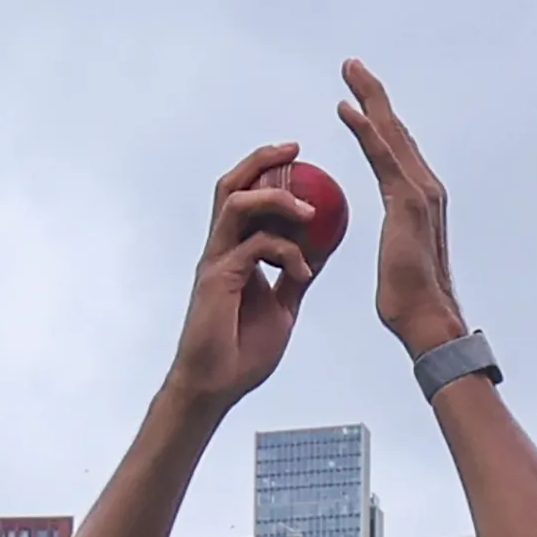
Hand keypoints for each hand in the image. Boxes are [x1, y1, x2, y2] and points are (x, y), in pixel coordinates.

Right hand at [168, 142, 328, 416]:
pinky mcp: (216, 280)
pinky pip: (254, 249)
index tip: (299, 157)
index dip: (268, 172)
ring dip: (275, 199)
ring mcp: (215, 262)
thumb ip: (295, 274)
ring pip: (236, 205)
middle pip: (232, 186)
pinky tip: (304, 274)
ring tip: (310, 212)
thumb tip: (321, 249)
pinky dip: (285, 253)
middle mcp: (220, 249)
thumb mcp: (282, 307)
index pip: (246, 198)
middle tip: (296, 149)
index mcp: (234, 252)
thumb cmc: (243, 352)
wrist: (216, 387)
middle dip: (262, 161)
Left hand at [329, 60, 465, 357]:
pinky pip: (381, 156)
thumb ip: (396, 239)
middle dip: (373, 95)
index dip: (378, 119)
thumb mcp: (397, 258)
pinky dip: (363, 130)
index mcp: (420, 199)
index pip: (396, 148)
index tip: (359, 95)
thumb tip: (393, 244)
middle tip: (351, 66)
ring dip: (368, 99)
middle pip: (396, 130)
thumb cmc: (408, 301)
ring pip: (390, 133)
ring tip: (349, 71)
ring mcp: (420, 192)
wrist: (426, 319)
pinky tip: (344, 108)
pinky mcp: (406, 202)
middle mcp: (426, 187)